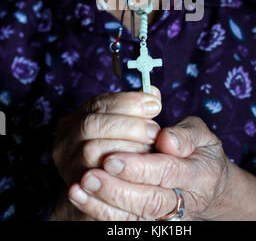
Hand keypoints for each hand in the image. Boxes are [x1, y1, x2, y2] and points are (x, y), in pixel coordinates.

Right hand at [50, 87, 161, 220]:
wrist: (104, 197)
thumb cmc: (121, 155)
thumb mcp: (127, 128)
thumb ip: (138, 110)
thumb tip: (153, 94)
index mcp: (76, 119)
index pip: (98, 103)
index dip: (128, 102)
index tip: (154, 105)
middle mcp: (65, 139)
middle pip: (91, 124)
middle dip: (128, 125)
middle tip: (154, 131)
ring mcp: (67, 164)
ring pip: (92, 150)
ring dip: (127, 147)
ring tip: (149, 149)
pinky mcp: (76, 189)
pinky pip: (98, 178)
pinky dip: (123, 171)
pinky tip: (141, 169)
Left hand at [67, 116, 255, 220]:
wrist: (209, 182)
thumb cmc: (200, 150)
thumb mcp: (202, 135)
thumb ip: (186, 135)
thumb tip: (165, 139)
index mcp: (200, 174)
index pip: (168, 172)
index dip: (139, 167)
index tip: (112, 158)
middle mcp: (184, 200)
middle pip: (150, 202)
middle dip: (117, 190)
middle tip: (90, 175)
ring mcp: (167, 215)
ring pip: (134, 217)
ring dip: (103, 203)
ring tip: (79, 186)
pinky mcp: (150, 220)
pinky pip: (125, 222)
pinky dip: (100, 210)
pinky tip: (80, 195)